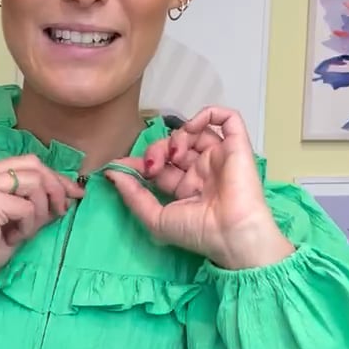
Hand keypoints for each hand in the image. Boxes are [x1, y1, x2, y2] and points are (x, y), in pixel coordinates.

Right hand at [0, 156, 83, 303]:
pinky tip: (13, 238)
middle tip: (64, 210)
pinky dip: (28, 226)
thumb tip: (67, 196)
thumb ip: (36, 207)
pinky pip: (27, 208)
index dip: (54, 176)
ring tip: (24, 232)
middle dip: (57, 187)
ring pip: (34, 184)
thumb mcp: (15, 224)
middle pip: (34, 165)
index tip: (73, 194)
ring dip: (40, 211)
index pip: (28, 163)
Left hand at [105, 107, 293, 268]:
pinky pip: (228, 119)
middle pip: (175, 146)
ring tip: (175, 153)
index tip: (125, 165)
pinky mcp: (237, 146)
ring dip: (179, 136)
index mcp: (186, 188)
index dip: (143, 161)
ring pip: (196, 131)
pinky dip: (209, 114)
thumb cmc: (197, 232)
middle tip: (153, 165)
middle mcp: (203, 171)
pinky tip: (193, 126)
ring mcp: (220, 157)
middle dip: (158, 150)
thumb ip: (132, 195)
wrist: (231, 234)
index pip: (162, 166)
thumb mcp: (155, 218)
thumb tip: (111, 172)